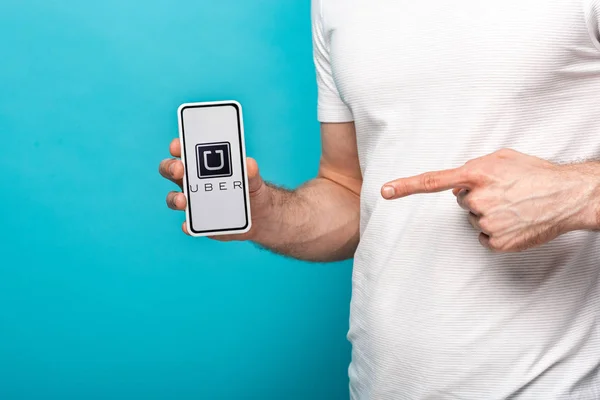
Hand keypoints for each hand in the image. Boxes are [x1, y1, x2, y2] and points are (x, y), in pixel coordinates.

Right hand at [159, 138, 268, 240]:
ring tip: (183, 201)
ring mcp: (195, 203)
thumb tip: (249, 164)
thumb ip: (251, 173)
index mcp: (204, 164)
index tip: (178, 145)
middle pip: (172, 171)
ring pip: (175, 199)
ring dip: (175, 198)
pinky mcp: (200, 223)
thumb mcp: (254, 180)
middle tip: (179, 169)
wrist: (260, 217)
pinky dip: (188, 225)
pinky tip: (189, 226)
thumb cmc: (251, 190)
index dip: (178, 146)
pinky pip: (189, 224)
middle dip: (171, 168)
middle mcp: (194, 182)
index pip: (185, 151)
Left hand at [381, 149, 598, 251]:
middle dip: (477, 197)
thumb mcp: (502, 157)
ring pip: (474, 220)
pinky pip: (484, 237)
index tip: (385, 191)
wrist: (568, 196)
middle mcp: (476, 199)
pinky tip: (514, 222)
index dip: (406, 187)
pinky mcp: (496, 242)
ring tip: (514, 206)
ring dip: (489, 214)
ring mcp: (486, 223)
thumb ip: (474, 166)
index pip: (432, 181)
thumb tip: (458, 182)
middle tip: (504, 193)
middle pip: (461, 202)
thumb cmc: (535, 173)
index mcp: (475, 174)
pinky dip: (496, 232)